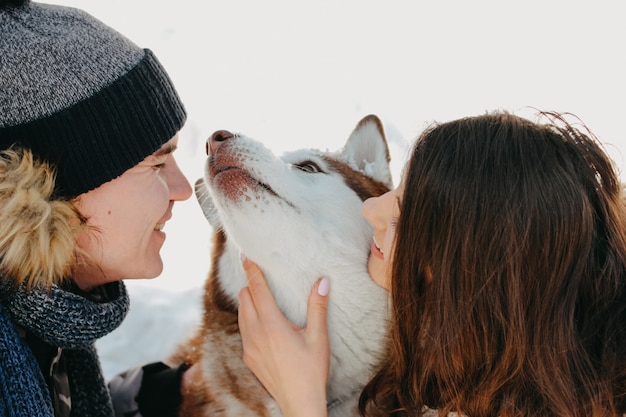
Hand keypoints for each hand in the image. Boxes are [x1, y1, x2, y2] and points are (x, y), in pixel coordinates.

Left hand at [238, 258, 329, 416]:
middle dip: (250, 285)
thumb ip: (318, 307)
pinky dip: (248, 319)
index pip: (257, 290)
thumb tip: (322, 281)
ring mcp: (249, 347)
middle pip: (244, 299)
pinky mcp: (248, 358)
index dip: (252, 271)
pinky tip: (260, 321)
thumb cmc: (311, 370)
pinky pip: (243, 330)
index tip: (246, 256)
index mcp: (272, 325)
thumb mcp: (318, 337)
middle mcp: (256, 334)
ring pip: (241, 314)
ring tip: (258, 295)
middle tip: (258, 275)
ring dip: (248, 302)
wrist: (299, 402)